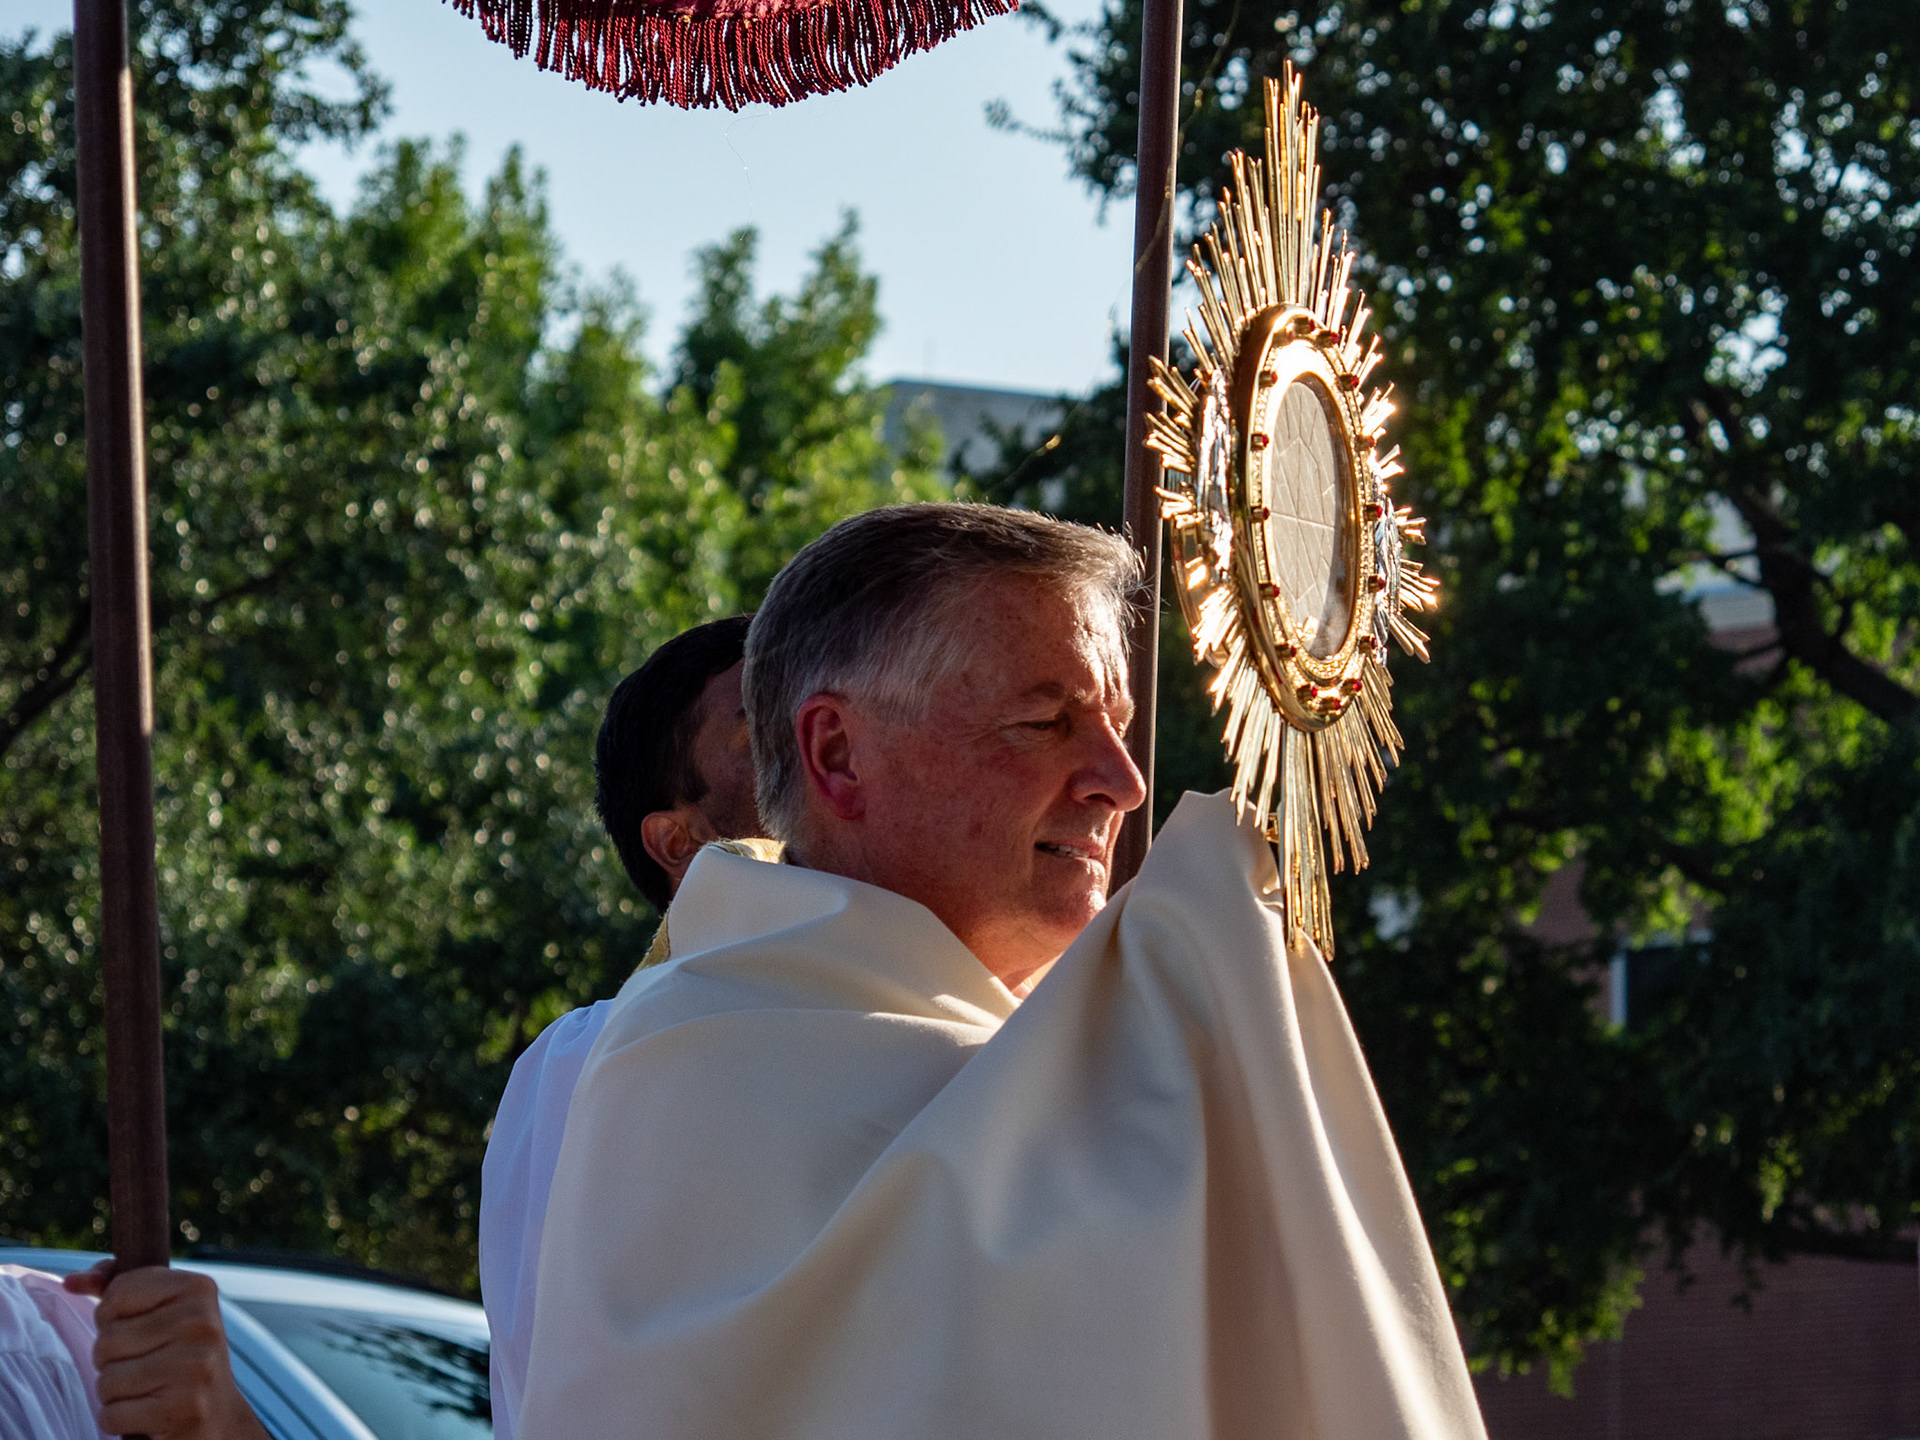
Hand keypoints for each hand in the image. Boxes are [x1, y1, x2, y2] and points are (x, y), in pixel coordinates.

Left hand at [63, 1262, 269, 1439]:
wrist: (218, 1413)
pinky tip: (147, 1413)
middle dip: (113, 1360)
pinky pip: (111, 1415)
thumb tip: (71, 1281)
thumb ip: (116, 1288)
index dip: (112, 1317)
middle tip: (146, 1365)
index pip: (117, 1293)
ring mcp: (196, 1366)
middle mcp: (203, 1324)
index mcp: (199, 1289)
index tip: (139, 1329)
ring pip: (106, 1380)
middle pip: (107, 1341)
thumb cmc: (177, 1356)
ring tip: (147, 1388)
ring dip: (116, 1392)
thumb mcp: (159, 1311)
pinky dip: (119, 1419)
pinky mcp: (183, 1408)